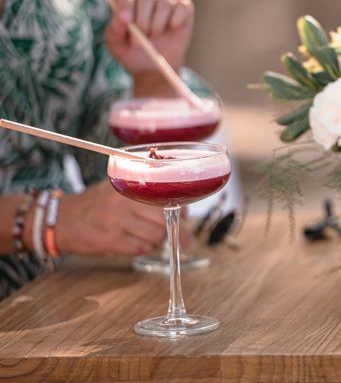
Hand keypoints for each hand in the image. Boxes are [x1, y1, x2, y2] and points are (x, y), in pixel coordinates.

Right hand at [54, 181, 189, 255]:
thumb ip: (144, 191)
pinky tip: (139, 244)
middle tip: (180, 236)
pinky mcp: (109, 240)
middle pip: (163, 219)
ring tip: (154, 238)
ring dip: (159, 241)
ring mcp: (115, 221)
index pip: (165, 197)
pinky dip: (145, 248)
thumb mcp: (118, 187)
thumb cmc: (96, 203)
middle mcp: (122, 201)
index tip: (185, 217)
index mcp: (128, 184)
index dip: (180, 209)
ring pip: (155, 235)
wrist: (61, 219)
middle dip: (175, 230)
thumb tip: (179, 205)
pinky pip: (140, 248)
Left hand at [104, 0, 194, 95]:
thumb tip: (120, 19)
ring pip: (163, 2)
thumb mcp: (116, 46)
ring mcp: (165, 2)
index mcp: (126, 0)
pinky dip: (177, 18)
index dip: (124, 0)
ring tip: (154, 36)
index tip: (125, 20)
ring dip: (158, 22)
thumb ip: (114, 31)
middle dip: (142, 18)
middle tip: (140, 37)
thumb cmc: (132, 53)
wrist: (152, 69)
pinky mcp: (183, 10)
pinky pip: (183, 6)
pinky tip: (172, 29)